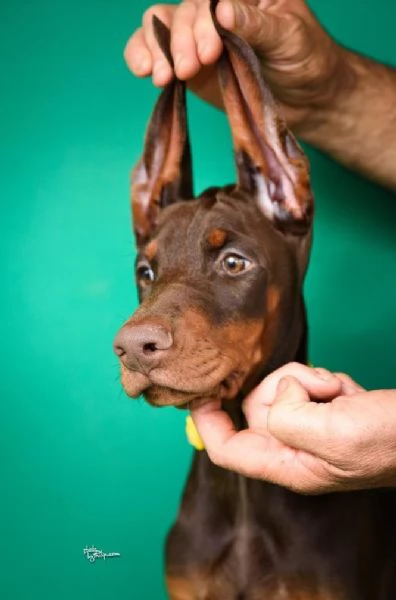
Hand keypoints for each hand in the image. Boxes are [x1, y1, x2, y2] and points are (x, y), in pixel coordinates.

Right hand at [124, 0, 347, 129]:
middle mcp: (216, 8)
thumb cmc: (307, 60)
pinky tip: (144, 71)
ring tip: (163, 78)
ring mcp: (198, 36)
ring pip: (160, 26)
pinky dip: (141, 57)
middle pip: (182, 11)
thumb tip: (222, 11)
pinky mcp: (189, 65)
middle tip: (190, 71)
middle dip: (181, 41)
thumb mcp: (290, 37)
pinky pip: (155, 52)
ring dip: (157, 50)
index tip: (210, 51)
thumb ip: (257, 25)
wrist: (307, 100)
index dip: (201, 19)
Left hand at [191, 362, 395, 493]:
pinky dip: (325, 380)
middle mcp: (293, 450)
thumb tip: (276, 397)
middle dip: (284, 386)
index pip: (228, 449)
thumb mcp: (332, 434)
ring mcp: (309, 432)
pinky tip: (347, 393)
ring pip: (283, 390)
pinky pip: (306, 385)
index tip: (200, 395)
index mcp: (287, 465)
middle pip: (257, 407)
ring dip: (310, 381)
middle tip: (320, 389)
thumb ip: (288, 419)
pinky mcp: (324, 414)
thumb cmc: (386, 440)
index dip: (207, 423)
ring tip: (340, 393)